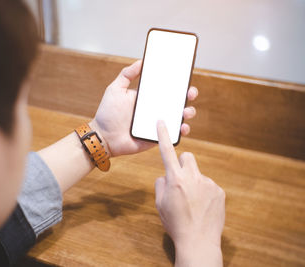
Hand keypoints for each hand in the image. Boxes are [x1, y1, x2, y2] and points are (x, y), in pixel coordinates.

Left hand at [91, 60, 197, 156]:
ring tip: (186, 111)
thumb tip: (141, 61)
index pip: (166, 87)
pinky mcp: (157, 137)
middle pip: (177, 101)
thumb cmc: (107, 113)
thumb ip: (127, 74)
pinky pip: (173, 134)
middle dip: (188, 95)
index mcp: (147, 97)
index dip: (178, 82)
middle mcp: (155, 109)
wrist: (103, 137)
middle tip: (190, 93)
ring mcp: (157, 124)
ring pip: (179, 117)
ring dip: (188, 112)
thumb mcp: (115, 89)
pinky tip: (182, 127)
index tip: (185, 76)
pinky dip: (181, 131)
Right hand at [155, 121, 224, 265]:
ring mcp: (208, 183)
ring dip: (194, 181)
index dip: (163, 135)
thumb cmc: (175, 223)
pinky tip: (202, 206)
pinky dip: (205, 192)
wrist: (198, 241)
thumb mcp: (160, 204)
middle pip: (187, 157)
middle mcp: (192, 177)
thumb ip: (161, 184)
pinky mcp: (219, 191)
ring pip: (198, 173)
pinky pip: (209, 184)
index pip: (167, 152)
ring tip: (193, 201)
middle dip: (182, 165)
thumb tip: (166, 176)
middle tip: (180, 180)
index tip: (162, 122)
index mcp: (175, 179)